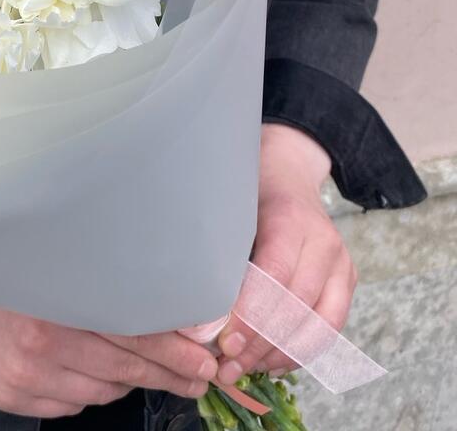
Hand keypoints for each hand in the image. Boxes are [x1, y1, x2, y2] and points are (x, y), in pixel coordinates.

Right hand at [0, 271, 217, 417]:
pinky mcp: (10, 398)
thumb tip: (147, 304)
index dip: (174, 352)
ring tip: (144, 369)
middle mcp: (40, 347)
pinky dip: (86, 389)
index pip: (131, 336)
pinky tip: (85, 369)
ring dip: (125, 381)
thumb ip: (89, 282)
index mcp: (54, 307)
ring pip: (100, 391)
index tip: (206, 361)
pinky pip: (69, 403)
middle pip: (123, 370)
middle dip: (167, 374)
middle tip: (198, 376)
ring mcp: (25, 380)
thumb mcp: (43, 262)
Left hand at [216, 124, 356, 382]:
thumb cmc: (247, 189)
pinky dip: (301, 351)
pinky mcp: (348, 279)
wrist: (287, 171)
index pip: (275, 276)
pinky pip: (331, 327)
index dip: (251, 314)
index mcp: (290, 218)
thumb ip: (219, 247)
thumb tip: (193, 301)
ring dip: (279, 354)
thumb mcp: (228, 205)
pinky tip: (271, 363)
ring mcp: (341, 262)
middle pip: (297, 305)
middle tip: (226, 367)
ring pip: (319, 324)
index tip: (224, 343)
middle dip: (260, 343)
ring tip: (244, 370)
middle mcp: (324, 241)